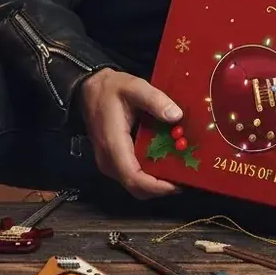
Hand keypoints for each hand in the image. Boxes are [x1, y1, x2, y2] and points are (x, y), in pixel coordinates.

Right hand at [79, 68, 182, 199]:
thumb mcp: (134, 86)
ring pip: (135, 185)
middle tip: (187, 176)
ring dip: (157, 183)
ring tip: (180, 169)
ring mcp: (109, 163)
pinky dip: (150, 176)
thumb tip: (177, 116)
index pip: (134, 178)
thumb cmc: (110, 88)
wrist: (89, 89)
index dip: (157, 187)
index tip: (179, 183)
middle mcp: (109, 160)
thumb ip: (155, 100)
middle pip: (137, 188)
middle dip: (162, 187)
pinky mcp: (113, 162)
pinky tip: (166, 163)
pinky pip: (133, 176)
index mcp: (113, 144)